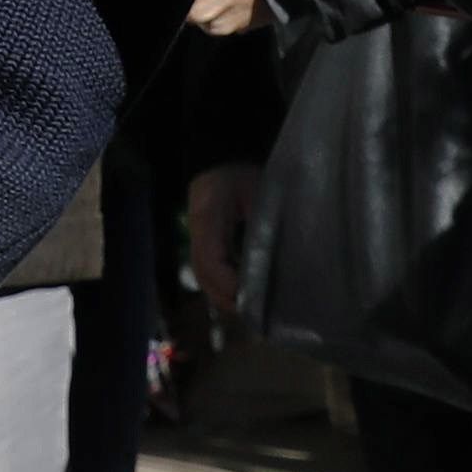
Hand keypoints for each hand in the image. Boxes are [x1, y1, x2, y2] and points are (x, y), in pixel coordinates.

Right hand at [182, 162, 257, 335]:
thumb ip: (263, 226)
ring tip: (252, 308)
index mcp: (208, 217)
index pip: (211, 261)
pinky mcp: (203, 241)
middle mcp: (197, 231)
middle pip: (204, 276)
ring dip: (225, 296)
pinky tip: (244, 293)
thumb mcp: (258, 193)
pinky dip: (224, 286)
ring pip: (204, 277)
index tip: (253, 297)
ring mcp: (197, 237)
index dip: (229, 284)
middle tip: (257, 313)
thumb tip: (274, 263)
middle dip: (228, 298)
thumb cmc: (244, 172)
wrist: (223, 158)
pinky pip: (209, 271)